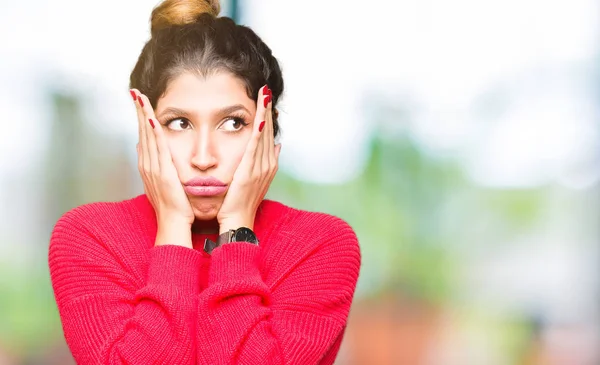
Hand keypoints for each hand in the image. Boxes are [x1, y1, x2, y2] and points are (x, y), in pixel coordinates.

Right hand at [132, 89, 194, 228]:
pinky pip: (158, 149)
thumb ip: (161, 167)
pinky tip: (151, 120)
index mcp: (149, 166)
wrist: (174, 224)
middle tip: (135, 92)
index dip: (140, 117)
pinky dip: (154, 134)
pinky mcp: (163, 173)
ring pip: (147, 136)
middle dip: (138, 111)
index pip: (143, 136)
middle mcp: (147, 165)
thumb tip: (155, 154)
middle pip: (141, 132)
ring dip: (143, 116)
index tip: (139, 101)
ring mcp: (153, 169)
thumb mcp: (165, 183)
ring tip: (139, 98)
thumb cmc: (175, 206)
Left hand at [217, 85, 281, 232]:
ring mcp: (260, 168)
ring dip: (264, 115)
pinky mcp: (250, 172)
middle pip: (269, 132)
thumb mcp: (253, 180)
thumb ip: (262, 162)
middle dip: (267, 111)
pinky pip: (255, 147)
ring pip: (264, 135)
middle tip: (266, 91)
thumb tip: (277, 145)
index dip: (267, 117)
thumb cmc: (239, 204)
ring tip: (264, 96)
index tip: (265, 101)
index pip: (268, 136)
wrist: (236, 222)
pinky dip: (258, 131)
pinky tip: (258, 118)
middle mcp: (267, 165)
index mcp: (267, 165)